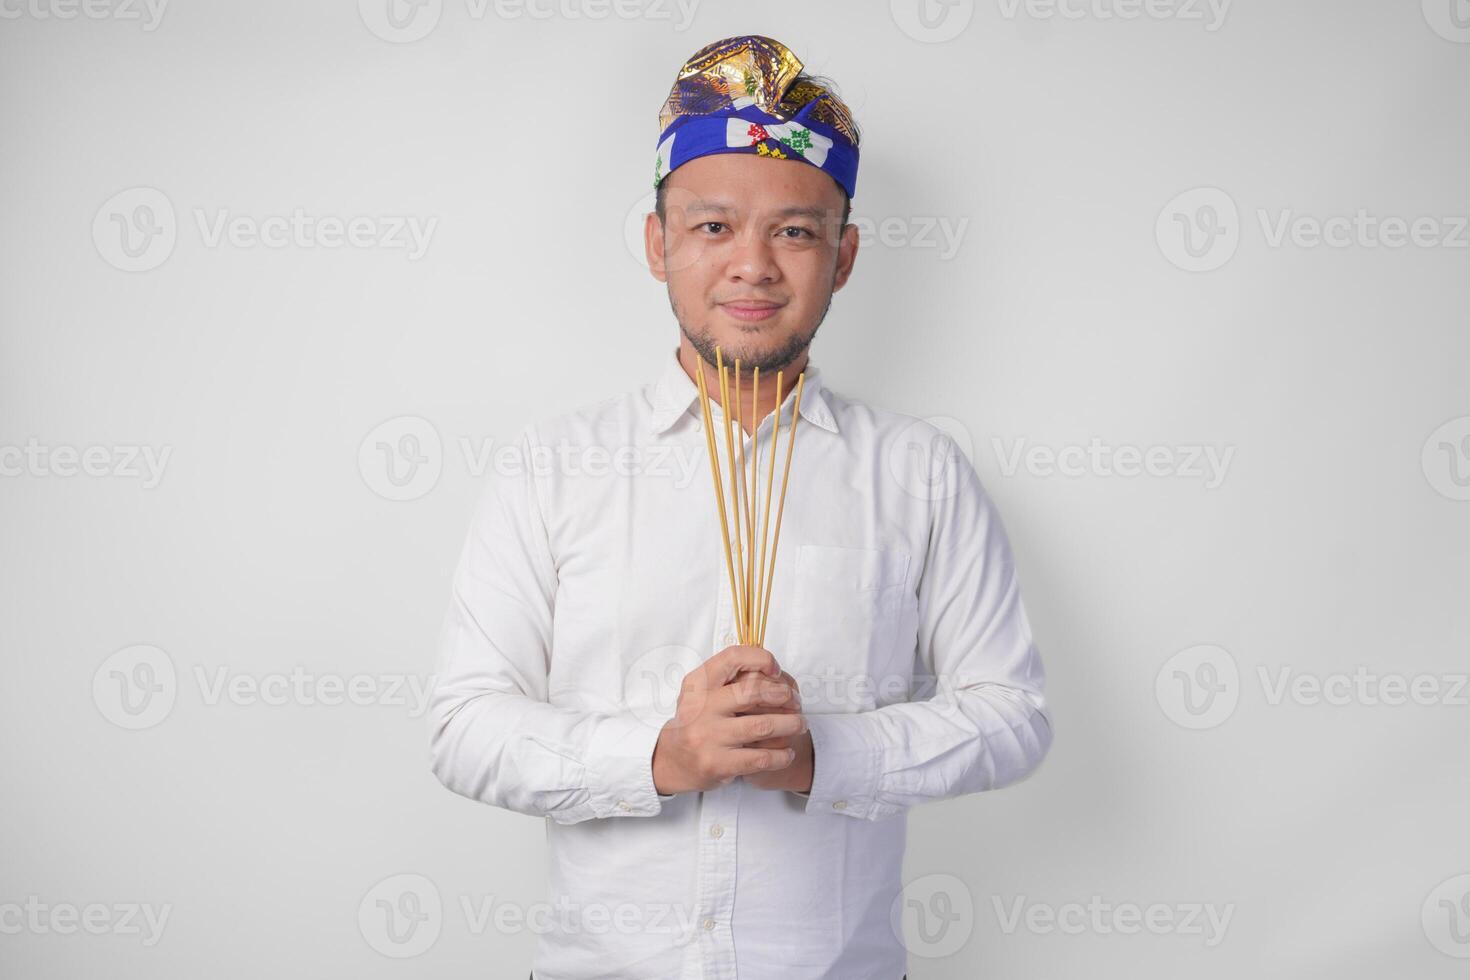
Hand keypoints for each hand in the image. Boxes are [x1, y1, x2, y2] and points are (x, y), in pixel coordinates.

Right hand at [651, 645, 805, 794]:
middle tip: (796, 701)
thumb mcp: (702, 692)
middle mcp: (700, 708)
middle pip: (752, 692)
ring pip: (762, 726)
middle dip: (783, 695)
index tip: (775, 669)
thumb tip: (770, 668)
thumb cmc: (696, 721)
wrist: (673, 761)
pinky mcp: (717, 763)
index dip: (760, 659)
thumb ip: (729, 678)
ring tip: (800, 724)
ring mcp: (708, 736)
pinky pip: (760, 758)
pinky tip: (787, 753)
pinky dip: (781, 755)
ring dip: (789, 724)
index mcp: (698, 684)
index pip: (732, 658)